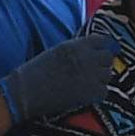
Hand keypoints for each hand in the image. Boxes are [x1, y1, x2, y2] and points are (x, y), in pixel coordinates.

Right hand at [0, 25, 124, 130]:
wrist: (26, 92)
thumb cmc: (35, 72)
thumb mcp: (56, 52)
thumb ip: (75, 50)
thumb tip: (91, 52)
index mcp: (76, 45)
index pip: (103, 40)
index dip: (104, 47)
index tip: (102, 53)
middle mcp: (86, 57)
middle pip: (108, 58)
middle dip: (103, 64)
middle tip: (94, 72)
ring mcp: (91, 75)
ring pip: (108, 75)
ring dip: (101, 79)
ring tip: (88, 84)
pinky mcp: (91, 93)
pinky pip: (104, 91)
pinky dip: (97, 94)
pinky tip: (86, 95)